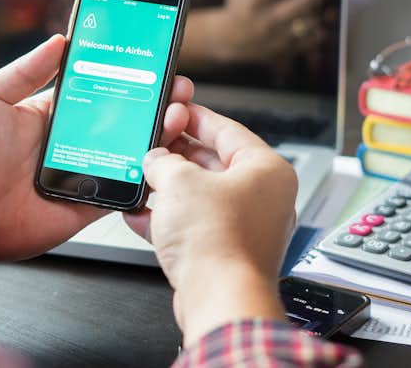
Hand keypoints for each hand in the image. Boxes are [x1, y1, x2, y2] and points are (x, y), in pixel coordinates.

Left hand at [0, 34, 193, 263]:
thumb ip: (26, 70)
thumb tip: (59, 40)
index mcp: (53, 113)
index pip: (102, 88)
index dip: (129, 76)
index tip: (153, 60)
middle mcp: (74, 141)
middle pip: (126, 118)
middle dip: (156, 101)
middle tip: (178, 87)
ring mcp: (84, 172)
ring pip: (133, 151)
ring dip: (160, 133)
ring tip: (178, 114)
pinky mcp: (88, 202)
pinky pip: (124, 188)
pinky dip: (147, 176)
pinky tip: (165, 157)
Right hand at [124, 104, 296, 345]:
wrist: (219, 300)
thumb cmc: (217, 242)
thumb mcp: (178, 183)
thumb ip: (163, 162)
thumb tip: (156, 161)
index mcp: (267, 170)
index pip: (228, 130)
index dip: (197, 117)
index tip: (178, 110)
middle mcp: (264, 198)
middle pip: (215, 164)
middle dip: (178, 157)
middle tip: (153, 147)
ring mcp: (248, 228)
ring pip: (203, 197)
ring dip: (170, 189)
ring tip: (143, 179)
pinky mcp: (229, 253)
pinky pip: (197, 226)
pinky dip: (171, 219)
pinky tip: (142, 216)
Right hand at [180, 0, 337, 68]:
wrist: (231, 41)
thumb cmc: (240, 4)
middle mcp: (266, 19)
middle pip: (303, 3)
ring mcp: (277, 38)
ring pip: (310, 23)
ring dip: (326, 11)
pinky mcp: (286, 51)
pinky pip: (311, 41)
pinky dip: (322, 30)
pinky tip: (326, 18)